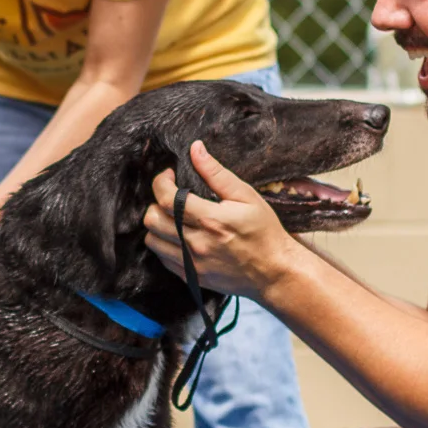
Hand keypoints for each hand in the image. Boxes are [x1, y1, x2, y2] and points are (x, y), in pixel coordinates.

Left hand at [142, 139, 301, 298]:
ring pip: (152, 241)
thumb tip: (195, 149)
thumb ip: (217, 173)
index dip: (161, 182)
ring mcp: (193, 264)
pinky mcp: (192, 277)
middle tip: (171, 197)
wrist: (275, 272)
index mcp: (211, 220)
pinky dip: (164, 244)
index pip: (167, 199)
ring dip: (157, 224)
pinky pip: (163, 259)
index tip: (169, 176)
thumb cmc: (264, 232)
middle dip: (155, 202)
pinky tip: (180, 236)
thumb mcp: (247, 196)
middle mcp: (197, 244)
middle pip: (152, 220)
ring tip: (173, 217)